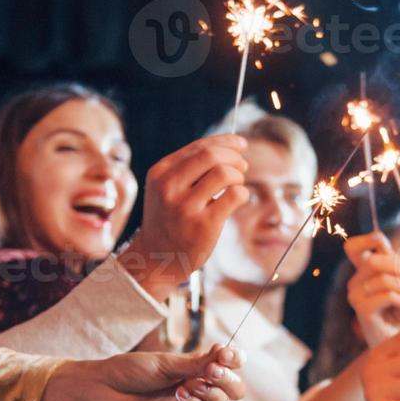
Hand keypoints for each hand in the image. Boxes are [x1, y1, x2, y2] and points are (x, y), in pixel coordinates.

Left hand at [41, 344, 245, 400]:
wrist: (105, 388)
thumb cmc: (131, 370)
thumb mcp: (166, 363)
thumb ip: (196, 364)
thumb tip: (224, 354)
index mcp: (198, 367)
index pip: (231, 365)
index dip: (235, 359)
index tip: (226, 353)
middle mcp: (200, 387)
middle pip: (236, 391)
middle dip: (230, 380)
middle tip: (213, 371)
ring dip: (216, 395)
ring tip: (194, 385)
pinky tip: (183, 396)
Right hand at [121, 135, 248, 298]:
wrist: (157, 258)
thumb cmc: (169, 219)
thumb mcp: (166, 189)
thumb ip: (189, 168)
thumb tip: (229, 147)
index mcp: (160, 173)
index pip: (198, 147)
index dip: (225, 142)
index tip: (241, 144)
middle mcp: (169, 187)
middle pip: (211, 156)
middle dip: (234, 157)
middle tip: (242, 167)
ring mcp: (185, 207)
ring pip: (224, 173)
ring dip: (238, 176)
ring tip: (237, 185)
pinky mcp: (202, 225)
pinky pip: (233, 196)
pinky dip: (242, 193)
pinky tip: (238, 199)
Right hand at [345, 233, 399, 347]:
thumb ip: (394, 262)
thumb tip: (381, 242)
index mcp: (364, 272)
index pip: (353, 247)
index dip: (368, 240)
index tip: (385, 246)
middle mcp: (356, 283)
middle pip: (376, 260)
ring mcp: (356, 297)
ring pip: (384, 279)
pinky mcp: (362, 312)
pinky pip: (387, 295)